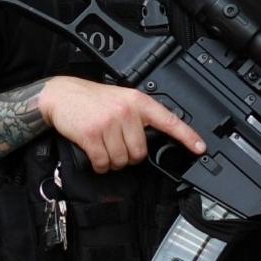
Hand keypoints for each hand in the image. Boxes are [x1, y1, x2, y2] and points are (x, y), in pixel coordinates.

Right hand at [38, 76, 205, 172]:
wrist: (61, 95)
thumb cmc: (92, 100)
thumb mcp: (121, 99)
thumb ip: (138, 116)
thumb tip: (153, 140)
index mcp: (138, 102)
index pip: (168, 121)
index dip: (186, 136)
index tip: (199, 148)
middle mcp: (126, 111)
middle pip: (140, 152)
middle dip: (129, 155)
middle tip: (116, 144)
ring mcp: (108, 123)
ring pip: (122, 160)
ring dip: (113, 162)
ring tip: (104, 146)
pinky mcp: (91, 135)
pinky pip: (103, 163)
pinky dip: (99, 165)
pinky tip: (94, 154)